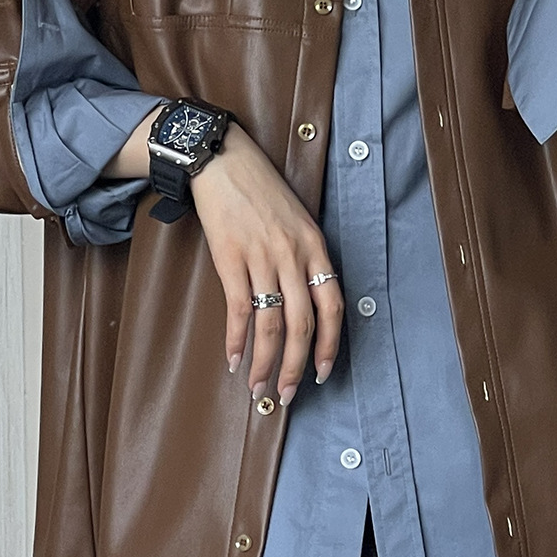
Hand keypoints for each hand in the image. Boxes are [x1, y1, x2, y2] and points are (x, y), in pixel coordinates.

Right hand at [191, 123, 343, 405]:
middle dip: (295, 367)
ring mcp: (262, 257)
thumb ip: (305, 259)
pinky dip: (236, 340)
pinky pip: (239, 310)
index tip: (320, 373)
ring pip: (270, 325)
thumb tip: (306, 305)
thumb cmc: (261, 192)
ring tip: (258, 386)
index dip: (329, 345)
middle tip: (286, 395)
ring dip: (265, 363)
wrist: (223, 161)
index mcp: (316, 247)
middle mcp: (293, 255)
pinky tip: (234, 360)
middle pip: (301, 325)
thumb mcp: (297, 221)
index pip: (332, 306)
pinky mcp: (230, 258)